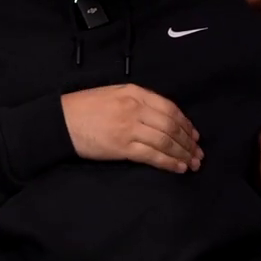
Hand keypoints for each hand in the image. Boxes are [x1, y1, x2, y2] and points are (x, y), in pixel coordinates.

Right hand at [61, 83, 202, 172]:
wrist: (62, 121)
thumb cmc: (85, 107)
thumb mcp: (114, 93)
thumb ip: (138, 100)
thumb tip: (162, 116)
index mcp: (135, 92)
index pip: (169, 108)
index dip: (186, 123)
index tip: (194, 134)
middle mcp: (135, 108)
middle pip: (171, 125)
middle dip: (188, 141)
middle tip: (199, 153)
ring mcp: (129, 128)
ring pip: (165, 141)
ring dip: (182, 154)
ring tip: (193, 163)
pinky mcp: (122, 147)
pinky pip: (152, 156)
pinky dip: (168, 162)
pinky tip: (178, 168)